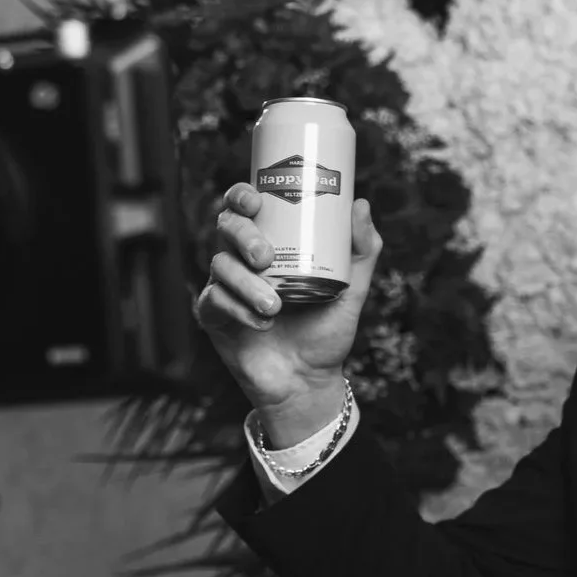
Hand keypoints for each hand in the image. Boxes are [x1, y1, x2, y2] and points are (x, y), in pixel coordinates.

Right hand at [193, 183, 383, 410]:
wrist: (309, 380)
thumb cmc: (326, 330)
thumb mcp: (353, 289)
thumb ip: (362, 250)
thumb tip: (360, 204)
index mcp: (272, 243)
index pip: (247, 206)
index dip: (242, 195)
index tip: (256, 200)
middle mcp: (244, 260)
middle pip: (227, 227)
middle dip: (243, 236)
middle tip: (265, 257)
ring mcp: (227, 287)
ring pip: (221, 266)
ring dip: (247, 284)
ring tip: (276, 306)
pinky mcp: (214, 317)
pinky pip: (215, 301)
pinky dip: (239, 309)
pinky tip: (262, 323)